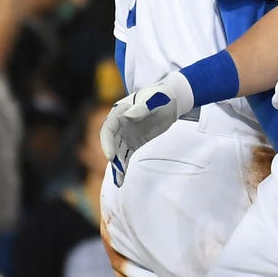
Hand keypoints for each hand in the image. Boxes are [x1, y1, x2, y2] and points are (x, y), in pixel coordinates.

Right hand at [99, 70, 193, 185]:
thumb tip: (129, 116)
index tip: (110, 156)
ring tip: (119, 180)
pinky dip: (124, 165)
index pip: (108, 129)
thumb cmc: (160, 96)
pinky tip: (123, 178)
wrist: (170, 100)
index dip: (107, 143)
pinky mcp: (134, 142)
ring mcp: (126, 134)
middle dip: (113, 157)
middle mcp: (119, 125)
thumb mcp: (153, 99)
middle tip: (118, 171)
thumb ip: (141, 108)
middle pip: (111, 143)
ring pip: (117, 151)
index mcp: (119, 112)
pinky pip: (126, 155)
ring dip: (117, 165)